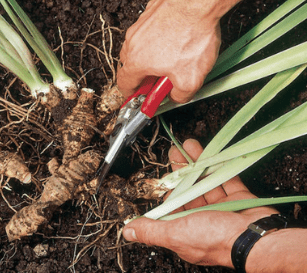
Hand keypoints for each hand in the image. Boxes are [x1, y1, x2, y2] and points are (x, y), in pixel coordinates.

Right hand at [117, 0, 221, 103]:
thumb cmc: (191, 35)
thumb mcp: (190, 80)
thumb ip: (179, 96)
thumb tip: (176, 97)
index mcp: (136, 62)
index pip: (124, 84)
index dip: (132, 95)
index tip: (141, 98)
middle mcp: (133, 42)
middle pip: (131, 66)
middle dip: (145, 76)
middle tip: (161, 81)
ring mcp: (141, 25)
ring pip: (142, 47)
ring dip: (153, 57)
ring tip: (174, 58)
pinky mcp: (152, 12)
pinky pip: (152, 31)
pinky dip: (162, 39)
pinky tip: (179, 39)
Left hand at [122, 139, 277, 267]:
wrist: (258, 237)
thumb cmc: (216, 239)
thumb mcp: (175, 234)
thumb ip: (151, 230)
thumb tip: (128, 230)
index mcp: (186, 230)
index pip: (172, 207)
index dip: (168, 190)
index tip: (164, 175)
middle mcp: (203, 220)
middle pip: (188, 190)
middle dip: (180, 170)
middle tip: (175, 152)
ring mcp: (221, 208)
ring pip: (205, 181)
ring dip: (196, 163)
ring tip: (188, 145)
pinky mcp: (238, 198)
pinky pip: (224, 177)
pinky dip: (216, 165)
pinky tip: (208, 152)